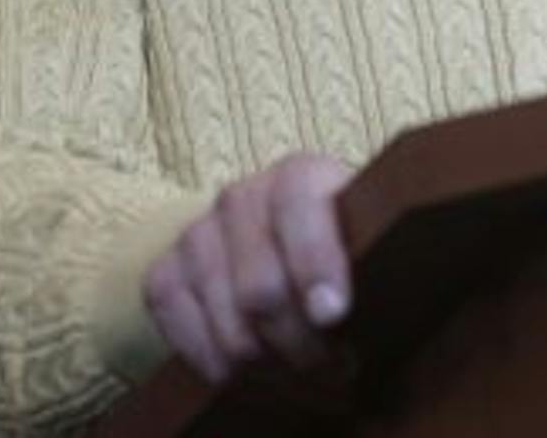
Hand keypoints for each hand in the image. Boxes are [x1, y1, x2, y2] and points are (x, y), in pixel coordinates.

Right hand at [141, 152, 352, 383]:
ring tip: (297, 370)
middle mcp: (242, 197)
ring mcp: (198, 233)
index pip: (299, 205)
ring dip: (263, 361)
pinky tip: (246, 368)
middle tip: (329, 364)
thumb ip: (375, 252)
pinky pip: (179, 328)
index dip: (314, 262)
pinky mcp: (165, 270)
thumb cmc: (337, 246)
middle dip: (298, 340)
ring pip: (225, 320)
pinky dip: (214, 360)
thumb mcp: (365, 237)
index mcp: (299, 176)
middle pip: (260, 286)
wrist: (276, 241)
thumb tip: (381, 296)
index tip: (331, 314)